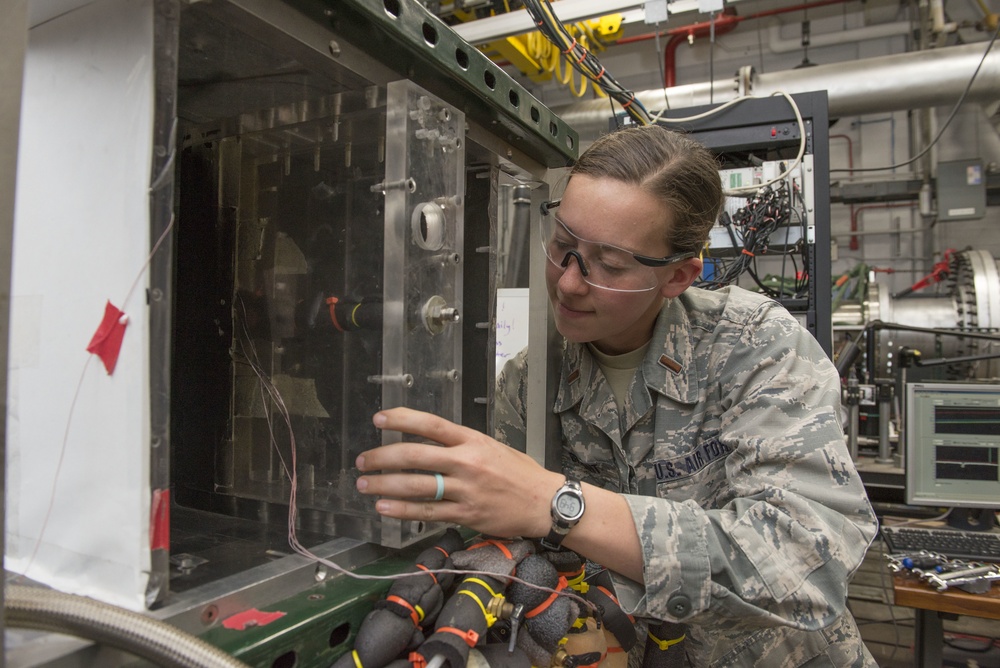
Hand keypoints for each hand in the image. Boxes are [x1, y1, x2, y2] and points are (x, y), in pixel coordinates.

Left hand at [355, 407, 560, 538]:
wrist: (544, 502)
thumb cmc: (519, 473)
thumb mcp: (491, 447)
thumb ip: (461, 444)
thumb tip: (427, 442)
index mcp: (472, 440)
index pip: (431, 425)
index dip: (402, 420)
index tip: (378, 419)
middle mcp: (467, 462)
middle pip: (415, 456)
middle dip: (382, 457)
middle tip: (362, 461)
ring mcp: (465, 490)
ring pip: (416, 486)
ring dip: (384, 485)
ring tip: (364, 485)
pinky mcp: (466, 514)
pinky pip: (428, 512)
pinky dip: (403, 511)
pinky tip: (384, 508)